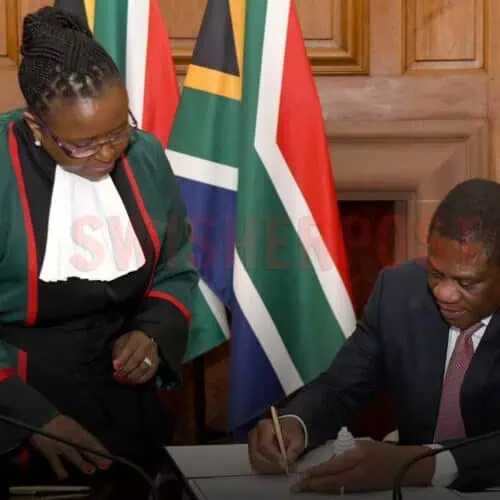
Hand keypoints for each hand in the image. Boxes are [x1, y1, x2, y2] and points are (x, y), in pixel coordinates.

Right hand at [30, 414, 111, 479]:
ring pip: (73, 453)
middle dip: (96, 456)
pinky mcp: (49, 450)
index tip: (109, 457)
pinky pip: (55, 460)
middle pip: (86, 447)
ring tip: (90, 470)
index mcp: (78, 430)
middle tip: (105, 465)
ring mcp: (60, 444)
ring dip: (82, 462)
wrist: (41, 418)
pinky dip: (59, 468)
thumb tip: (91, 443)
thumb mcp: (73, 425)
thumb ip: (80, 434)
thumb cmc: (58, 422)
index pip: (92, 441)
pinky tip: (64, 476)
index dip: (100, 449)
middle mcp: (72, 437)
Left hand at [112, 330, 158, 384]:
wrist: (145, 339)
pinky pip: (149, 373)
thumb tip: (116, 365)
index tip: (115, 367)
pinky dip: (140, 379)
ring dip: (132, 376)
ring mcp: (153, 355)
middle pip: (137, 360)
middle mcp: (147, 345)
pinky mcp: (156, 363)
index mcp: (137, 337)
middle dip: (126, 370)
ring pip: (143, 368)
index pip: (129, 349)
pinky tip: (132, 381)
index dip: (122, 359)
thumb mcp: (121, 342)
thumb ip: (118, 352)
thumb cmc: (129, 342)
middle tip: (118, 376)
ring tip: (124, 380)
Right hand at [248, 417, 305, 473]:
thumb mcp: (297, 439)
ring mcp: (251, 442)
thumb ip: (293, 450)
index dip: (274, 457)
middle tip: (283, 467)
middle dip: (272, 464)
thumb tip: (286, 462)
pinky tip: (274, 466)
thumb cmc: (291, 433)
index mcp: (265, 426)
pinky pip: (254, 463)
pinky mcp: (250, 450)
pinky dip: (264, 468)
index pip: (265, 445)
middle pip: (258, 455)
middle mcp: (254, 433)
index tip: (284, 464)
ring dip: (268, 467)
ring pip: (255, 460)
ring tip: (280, 467)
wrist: (285, 429)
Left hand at [292, 440, 434, 493]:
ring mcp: (361, 484)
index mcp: (357, 456)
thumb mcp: (363, 445)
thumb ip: (346, 452)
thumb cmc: (383, 451)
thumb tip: (330, 459)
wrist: (406, 467)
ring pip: (336, 489)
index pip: (332, 466)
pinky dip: (331, 491)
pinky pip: (344, 491)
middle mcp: (358, 472)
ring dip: (319, 489)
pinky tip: (322, 490)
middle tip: (296, 487)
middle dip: (312, 485)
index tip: (302, 474)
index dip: (316, 472)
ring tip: (305, 489)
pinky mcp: (364, 491)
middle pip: (331, 481)